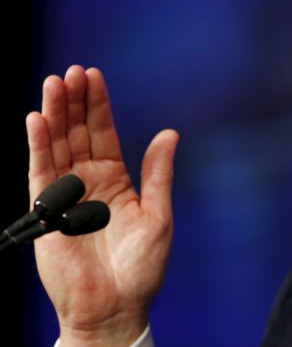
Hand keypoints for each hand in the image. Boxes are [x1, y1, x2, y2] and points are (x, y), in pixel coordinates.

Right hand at [27, 65, 178, 345]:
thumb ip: (157, 173)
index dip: (98, 105)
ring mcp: (65, 195)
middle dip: (74, 102)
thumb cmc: (141, 267)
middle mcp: (88, 182)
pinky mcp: (46, 213)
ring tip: (54, 83)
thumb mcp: (158, 214)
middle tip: (72, 71)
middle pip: (77, 133)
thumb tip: (169, 132)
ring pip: (56, 146)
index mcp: (116, 179)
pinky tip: (36, 120)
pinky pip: (40, 174)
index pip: (104, 133)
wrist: (116, 306)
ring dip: (54, 115)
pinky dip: (37, 147)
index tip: (94, 75)